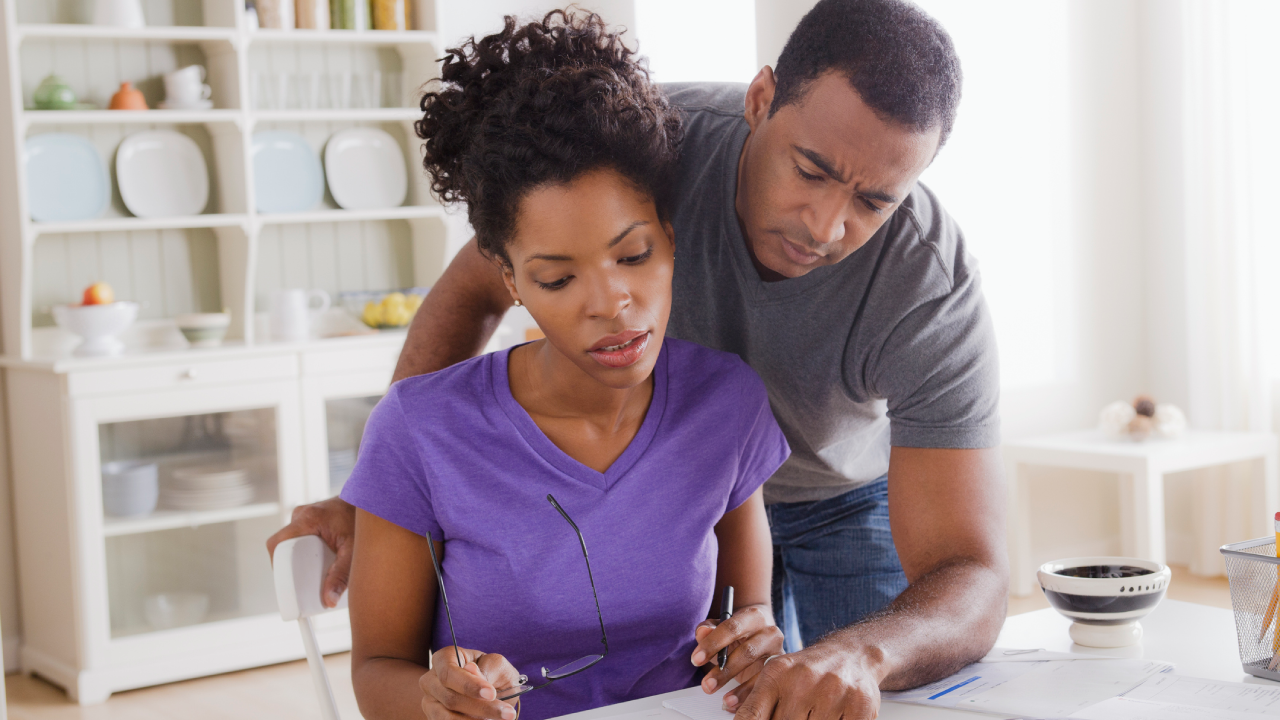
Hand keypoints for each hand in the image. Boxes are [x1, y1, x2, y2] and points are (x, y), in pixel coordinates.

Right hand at [266, 497, 355, 607]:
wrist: (371, 501)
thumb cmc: (361, 521)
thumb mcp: (352, 550)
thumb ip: (342, 575)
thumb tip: (329, 600)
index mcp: (308, 519)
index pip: (278, 542)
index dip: (277, 564)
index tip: (286, 581)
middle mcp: (302, 514)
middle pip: (283, 545)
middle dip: (289, 566)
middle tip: (302, 582)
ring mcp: (305, 515)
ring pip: (290, 542)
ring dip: (296, 558)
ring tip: (311, 573)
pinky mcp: (310, 519)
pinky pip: (298, 537)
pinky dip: (303, 551)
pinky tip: (316, 562)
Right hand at [419, 646, 522, 719]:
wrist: (489, 691)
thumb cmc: (492, 672)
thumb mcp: (496, 665)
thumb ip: (488, 668)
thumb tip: (473, 672)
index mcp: (444, 659)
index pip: (449, 673)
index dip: (469, 685)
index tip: (491, 694)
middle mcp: (430, 681)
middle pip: (450, 698)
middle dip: (480, 708)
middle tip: (507, 713)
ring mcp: (429, 702)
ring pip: (448, 717)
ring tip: (500, 719)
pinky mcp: (433, 718)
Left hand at [688, 605, 782, 702]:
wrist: (761, 632)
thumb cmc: (737, 631)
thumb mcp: (721, 626)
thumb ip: (709, 628)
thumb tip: (702, 633)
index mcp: (754, 616)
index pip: (733, 627)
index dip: (713, 643)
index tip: (696, 659)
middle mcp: (770, 632)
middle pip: (748, 651)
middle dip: (725, 670)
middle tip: (706, 685)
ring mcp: (778, 652)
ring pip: (762, 672)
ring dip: (741, 688)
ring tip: (724, 700)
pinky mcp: (782, 670)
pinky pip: (768, 686)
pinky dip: (750, 696)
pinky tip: (735, 703)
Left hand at [728, 643, 882, 719]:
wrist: (851, 654)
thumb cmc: (808, 672)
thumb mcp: (777, 678)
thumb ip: (758, 704)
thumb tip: (734, 713)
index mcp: (776, 674)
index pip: (752, 716)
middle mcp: (803, 680)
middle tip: (797, 713)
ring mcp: (833, 692)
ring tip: (815, 711)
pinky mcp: (859, 704)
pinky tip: (834, 714)